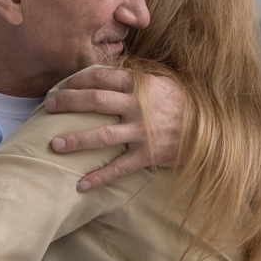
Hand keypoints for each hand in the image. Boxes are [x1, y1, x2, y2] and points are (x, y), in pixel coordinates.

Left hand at [43, 66, 186, 190]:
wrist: (213, 131)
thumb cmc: (187, 105)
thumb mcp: (165, 83)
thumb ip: (139, 80)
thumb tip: (112, 76)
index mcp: (141, 85)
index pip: (102, 76)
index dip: (77, 79)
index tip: (61, 85)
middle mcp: (138, 106)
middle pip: (94, 100)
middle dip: (67, 103)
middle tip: (47, 106)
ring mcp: (142, 132)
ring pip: (101, 135)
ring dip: (75, 140)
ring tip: (54, 145)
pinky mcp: (148, 155)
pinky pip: (119, 168)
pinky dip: (99, 177)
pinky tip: (81, 184)